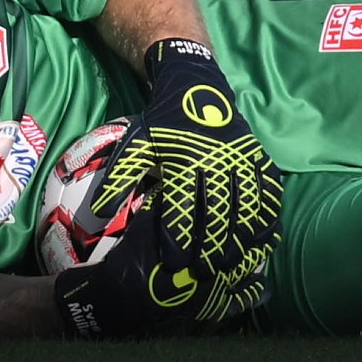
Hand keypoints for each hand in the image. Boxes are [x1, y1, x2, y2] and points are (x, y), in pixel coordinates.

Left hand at [51, 40, 284, 339]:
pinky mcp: (259, 158)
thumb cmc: (163, 123)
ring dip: (241, 238)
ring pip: (246, 207)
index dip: (178, 240)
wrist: (197, 87)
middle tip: (204, 274)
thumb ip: (118, 181)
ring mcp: (242, 161)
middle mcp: (217, 163)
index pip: (182, 209)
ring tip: (233, 265)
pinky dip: (267, 217)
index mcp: (184, 161)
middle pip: (217, 213)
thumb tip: (94, 216)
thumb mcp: (135, 147)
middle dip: (211, 247)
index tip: (174, 266)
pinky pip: (268, 192)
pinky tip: (264, 239)